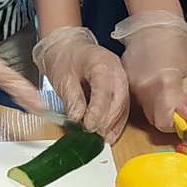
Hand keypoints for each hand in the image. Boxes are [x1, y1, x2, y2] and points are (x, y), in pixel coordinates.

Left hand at [32, 27, 129, 142]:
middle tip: (95, 136)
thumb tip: (77, 118)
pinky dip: (117, 123)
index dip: (97, 110)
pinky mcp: (120, 88)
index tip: (88, 126)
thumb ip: (72, 98)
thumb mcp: (62, 77)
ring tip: (102, 139)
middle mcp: (117, 71)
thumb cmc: (64, 58)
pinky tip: (110, 135)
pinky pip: (123, 107)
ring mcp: (121, 79)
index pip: (103, 90)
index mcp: (101, 63)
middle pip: (118, 99)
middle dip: (107, 120)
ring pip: (123, 105)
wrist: (68, 47)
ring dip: (113, 124)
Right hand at [110, 11, 186, 131]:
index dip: (173, 123)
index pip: (164, 124)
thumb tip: (184, 118)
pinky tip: (150, 82)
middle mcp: (142, 89)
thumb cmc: (175, 44)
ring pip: (143, 110)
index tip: (180, 116)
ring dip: (154, 105)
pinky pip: (135, 98)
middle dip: (165, 114)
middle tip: (175, 99)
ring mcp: (129, 86)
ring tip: (162, 88)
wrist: (152, 25)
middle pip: (152, 119)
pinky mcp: (122, 82)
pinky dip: (144, 96)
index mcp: (163, 85)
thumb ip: (185, 98)